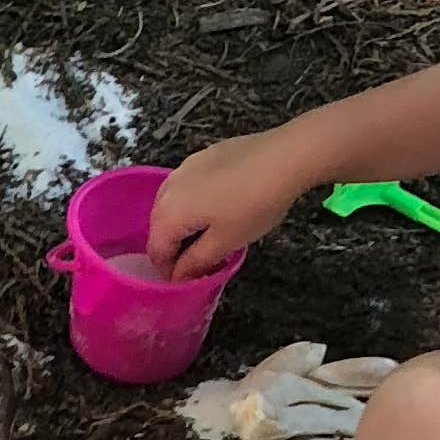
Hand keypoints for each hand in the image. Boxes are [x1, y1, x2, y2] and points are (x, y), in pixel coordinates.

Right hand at [149, 131, 307, 279]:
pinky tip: (218, 207)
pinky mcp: (202, 157)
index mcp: (169, 212)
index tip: (185, 283)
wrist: (283, 157)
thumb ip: (196, 262)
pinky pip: (187, 186)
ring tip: (207, 236)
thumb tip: (179, 277)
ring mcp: (184, 168)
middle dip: (173, 248)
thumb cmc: (254, 204)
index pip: (156, 251)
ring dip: (183, 224)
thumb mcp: (226, 242)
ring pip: (173, 204)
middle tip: (197, 264)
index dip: (168, 272)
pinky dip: (193, 203)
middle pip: (159, 226)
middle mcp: (168, 187)